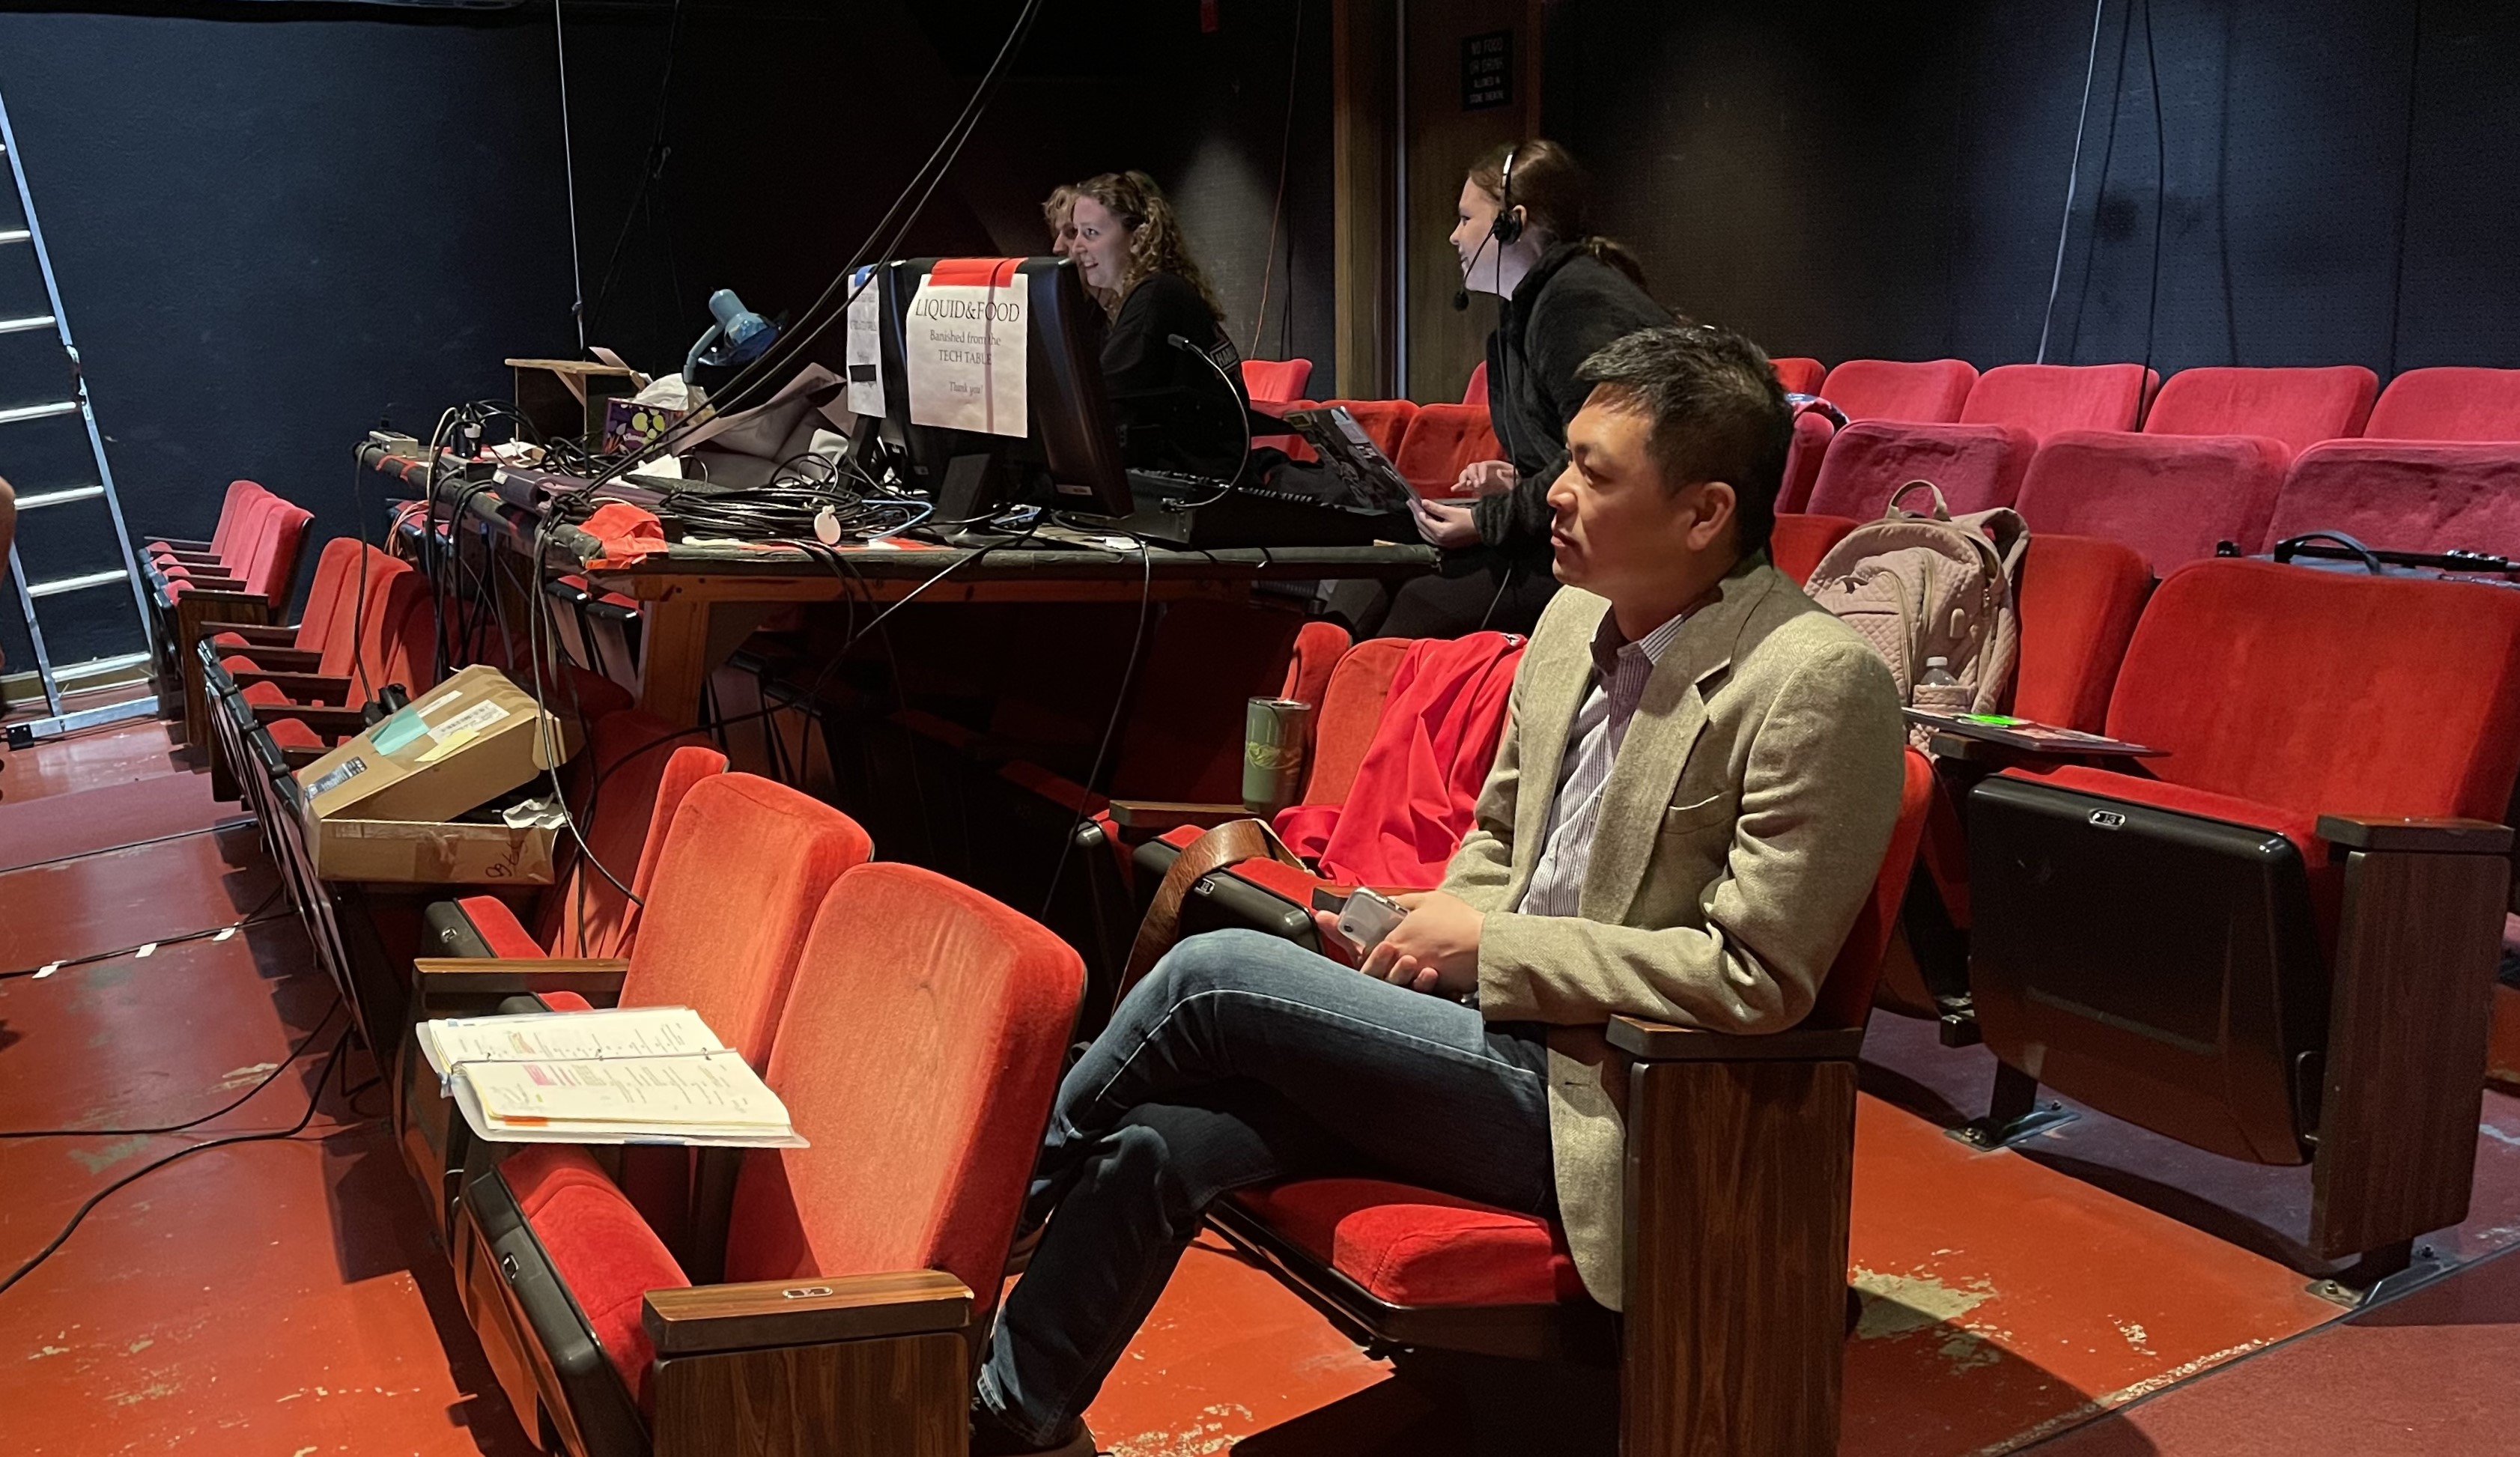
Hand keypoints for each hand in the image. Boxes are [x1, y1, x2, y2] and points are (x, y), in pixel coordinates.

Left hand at [1315, 891, 1481, 997]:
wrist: (1488, 948)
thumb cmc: (1459, 920)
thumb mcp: (1429, 899)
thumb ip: (1403, 901)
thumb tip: (1386, 903)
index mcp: (1395, 939)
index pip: (1358, 939)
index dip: (1336, 929)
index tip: (1320, 918)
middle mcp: (1398, 961)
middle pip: (1368, 967)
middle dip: (1364, 959)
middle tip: (1364, 950)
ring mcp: (1411, 979)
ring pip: (1386, 982)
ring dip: (1385, 972)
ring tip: (1397, 963)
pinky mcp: (1428, 990)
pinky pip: (1408, 991)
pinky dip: (1405, 983)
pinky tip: (1413, 974)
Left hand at [1410, 497, 1480, 549]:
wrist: (1483, 528)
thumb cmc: (1468, 518)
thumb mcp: (1452, 511)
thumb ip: (1436, 508)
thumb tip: (1423, 502)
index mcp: (1439, 532)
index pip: (1422, 519)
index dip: (1416, 509)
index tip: (1411, 501)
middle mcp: (1438, 540)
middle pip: (1421, 527)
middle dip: (1416, 515)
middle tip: (1411, 504)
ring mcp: (1442, 544)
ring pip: (1424, 533)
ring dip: (1419, 523)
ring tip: (1417, 512)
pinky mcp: (1446, 544)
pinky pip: (1430, 537)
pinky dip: (1425, 529)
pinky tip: (1425, 522)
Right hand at [1455, 460, 1516, 497]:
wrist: (1515, 490)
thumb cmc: (1517, 481)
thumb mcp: (1517, 476)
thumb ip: (1509, 474)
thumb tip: (1499, 472)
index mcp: (1492, 466)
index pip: (1482, 465)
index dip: (1481, 472)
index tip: (1483, 482)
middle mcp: (1483, 470)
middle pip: (1471, 467)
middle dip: (1472, 476)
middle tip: (1477, 485)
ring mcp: (1479, 478)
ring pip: (1466, 474)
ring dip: (1464, 479)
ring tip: (1465, 485)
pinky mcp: (1476, 487)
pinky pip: (1465, 485)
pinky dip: (1459, 486)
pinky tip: (1454, 489)